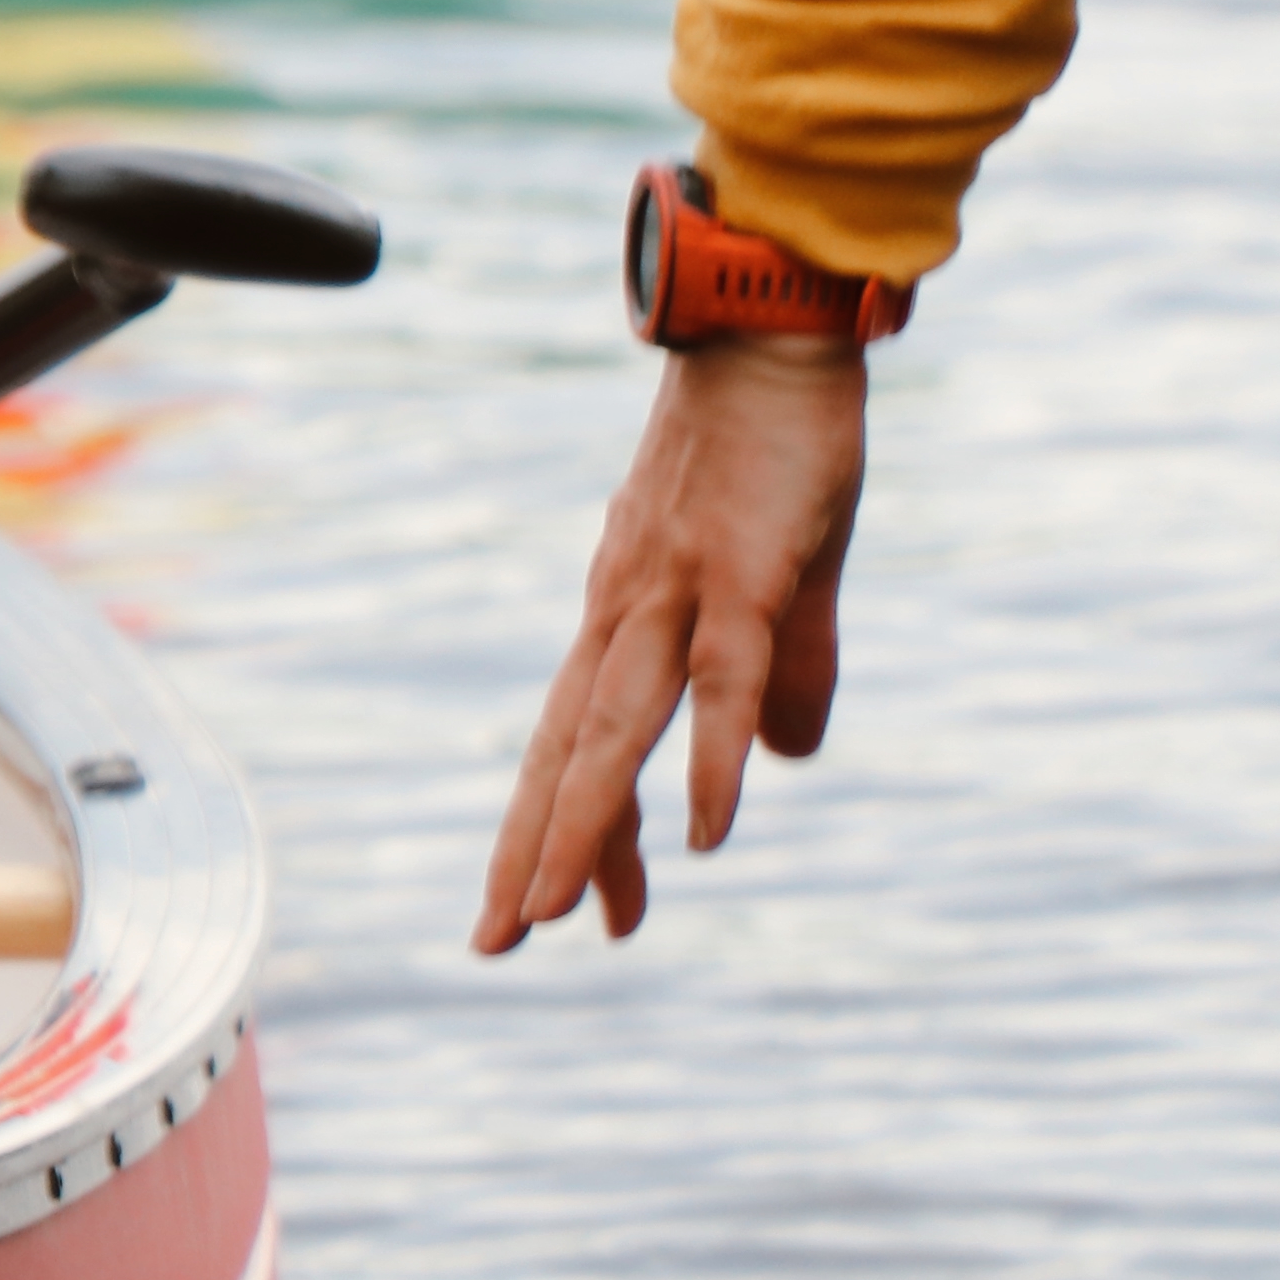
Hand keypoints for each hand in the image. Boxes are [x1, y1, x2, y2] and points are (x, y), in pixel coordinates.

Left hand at [472, 335, 865, 949]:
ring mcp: (672, 592)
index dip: (563, 828)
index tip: (553, 914)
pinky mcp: (737, 571)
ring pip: (614, 726)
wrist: (767, 334)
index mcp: (624, 616)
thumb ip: (782, 673)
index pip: (575, 743)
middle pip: (565, 749)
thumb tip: (781, 759)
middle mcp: (624, 612)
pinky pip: (718, 678)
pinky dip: (709, 757)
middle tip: (497, 945)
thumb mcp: (775, 581)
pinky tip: (708, 832)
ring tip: (557, 915)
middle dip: (531, 850)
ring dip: (586, 824)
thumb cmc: (768, 452)